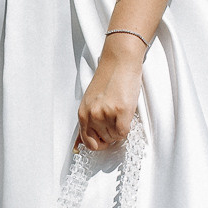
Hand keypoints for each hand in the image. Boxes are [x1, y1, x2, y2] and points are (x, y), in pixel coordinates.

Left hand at [75, 34, 145, 150]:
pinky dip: (126, 127)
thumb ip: (88, 121)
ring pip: (115, 137)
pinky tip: (126, 114)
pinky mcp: (121, 111)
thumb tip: (80, 145)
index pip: (87, 142)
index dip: (98, 143)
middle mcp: (92, 115)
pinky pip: (124, 132)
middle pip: (103, 141)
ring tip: (119, 110)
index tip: (104, 139)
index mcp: (83, 113)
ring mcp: (106, 113)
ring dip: (119, 128)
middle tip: (114, 118)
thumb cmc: (108, 79)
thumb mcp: (91, 101)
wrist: (119, 61)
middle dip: (111, 134)